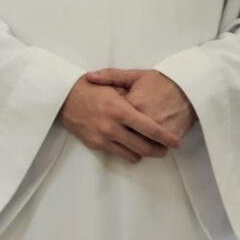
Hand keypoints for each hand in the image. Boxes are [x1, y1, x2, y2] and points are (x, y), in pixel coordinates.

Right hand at [60, 74, 183, 164]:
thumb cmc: (90, 87)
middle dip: (159, 150)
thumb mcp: (112, 85)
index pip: (149, 128)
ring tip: (151, 148)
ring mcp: (103, 138)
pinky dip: (129, 152)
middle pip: (143, 146)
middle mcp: (112, 127)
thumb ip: (132, 96)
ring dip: (144, 153)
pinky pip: (119, 154)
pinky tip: (133, 146)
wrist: (63, 98)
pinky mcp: (96, 145)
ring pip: (132, 154)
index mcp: (119, 109)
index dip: (166, 137)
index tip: (176, 141)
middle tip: (166, 148)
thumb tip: (152, 108)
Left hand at [85, 68, 196, 141]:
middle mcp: (143, 118)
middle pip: (125, 137)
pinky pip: (156, 148)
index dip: (110, 120)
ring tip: (134, 142)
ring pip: (140, 146)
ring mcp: (158, 129)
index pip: (113, 120)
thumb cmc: (159, 81)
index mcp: (131, 104)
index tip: (110, 118)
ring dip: (136, 147)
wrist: (188, 86)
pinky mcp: (171, 136)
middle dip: (121, 138)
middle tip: (120, 134)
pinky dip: (151, 148)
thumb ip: (110, 76)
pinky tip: (149, 143)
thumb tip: (89, 77)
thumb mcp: (134, 75)